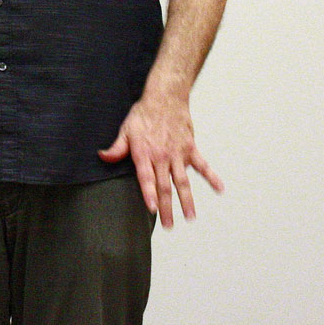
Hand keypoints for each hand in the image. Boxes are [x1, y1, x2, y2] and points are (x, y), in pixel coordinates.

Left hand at [99, 94, 223, 228]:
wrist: (165, 98)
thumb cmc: (143, 114)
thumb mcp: (125, 130)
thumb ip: (117, 148)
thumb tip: (103, 157)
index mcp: (144, 153)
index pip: (147, 179)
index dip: (149, 195)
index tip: (153, 210)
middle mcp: (162, 156)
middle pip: (165, 186)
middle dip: (167, 208)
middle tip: (168, 226)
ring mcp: (178, 154)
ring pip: (183, 181)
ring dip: (187, 200)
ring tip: (190, 217)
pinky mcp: (190, 149)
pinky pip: (203, 165)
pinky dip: (212, 177)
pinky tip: (220, 189)